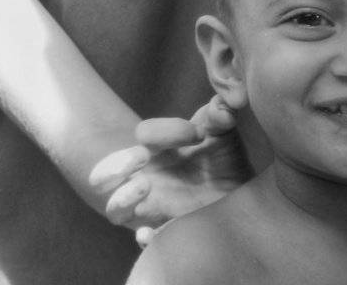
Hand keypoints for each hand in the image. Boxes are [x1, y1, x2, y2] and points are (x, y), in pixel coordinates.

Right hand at [87, 96, 251, 244]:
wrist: (242, 194)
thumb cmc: (226, 158)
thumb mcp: (223, 133)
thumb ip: (220, 116)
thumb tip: (222, 108)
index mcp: (158, 149)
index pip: (145, 134)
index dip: (165, 131)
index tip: (197, 135)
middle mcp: (148, 177)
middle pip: (104, 175)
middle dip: (116, 165)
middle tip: (142, 158)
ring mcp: (154, 206)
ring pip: (115, 210)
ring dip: (122, 199)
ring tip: (146, 188)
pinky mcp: (170, 231)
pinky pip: (146, 239)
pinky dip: (145, 236)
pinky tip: (152, 231)